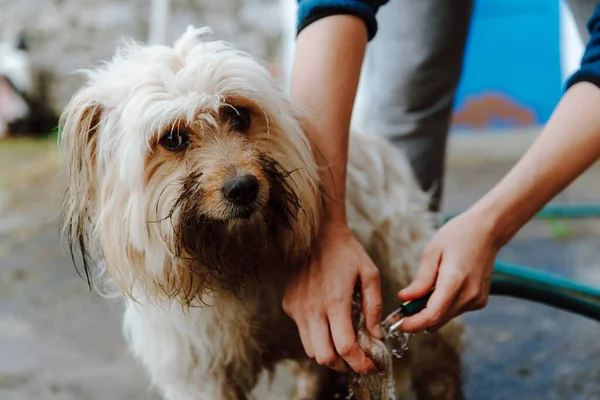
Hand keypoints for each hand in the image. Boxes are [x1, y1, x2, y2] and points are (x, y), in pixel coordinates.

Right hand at [282, 221, 383, 373]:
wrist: (317, 233)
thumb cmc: (346, 251)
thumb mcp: (369, 273)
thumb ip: (373, 306)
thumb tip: (375, 334)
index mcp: (335, 300)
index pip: (344, 347)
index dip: (359, 363)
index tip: (370, 366)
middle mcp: (312, 308)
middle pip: (324, 356)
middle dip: (343, 366)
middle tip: (357, 361)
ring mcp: (297, 307)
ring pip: (311, 349)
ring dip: (329, 354)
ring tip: (344, 346)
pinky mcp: (289, 304)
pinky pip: (303, 331)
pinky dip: (317, 336)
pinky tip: (328, 323)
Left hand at [396, 209, 498, 332]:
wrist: (486, 231)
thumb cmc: (457, 236)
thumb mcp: (432, 252)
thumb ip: (420, 279)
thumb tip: (404, 298)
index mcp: (455, 280)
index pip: (433, 314)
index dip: (414, 324)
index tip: (398, 324)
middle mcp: (469, 294)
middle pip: (438, 320)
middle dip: (418, 318)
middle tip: (402, 309)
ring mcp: (477, 299)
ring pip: (445, 317)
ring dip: (431, 311)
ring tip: (424, 290)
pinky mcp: (480, 301)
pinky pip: (455, 310)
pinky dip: (443, 305)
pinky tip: (442, 287)